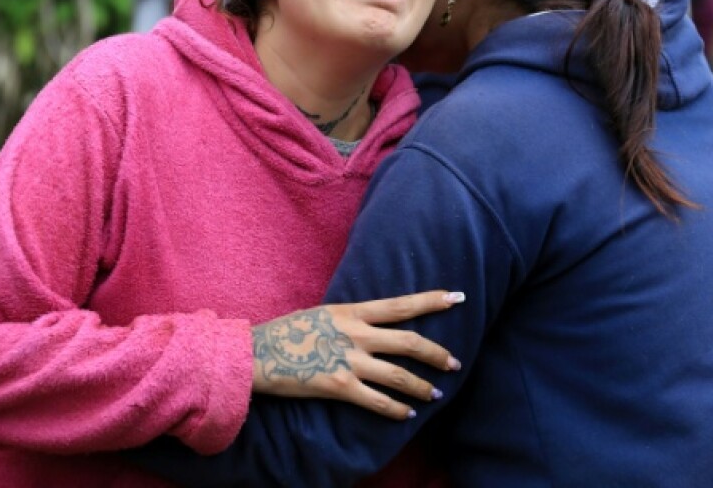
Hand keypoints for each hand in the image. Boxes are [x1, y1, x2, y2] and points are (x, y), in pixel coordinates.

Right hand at [251, 290, 464, 420]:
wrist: (256, 353)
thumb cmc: (286, 332)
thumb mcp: (323, 314)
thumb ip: (350, 318)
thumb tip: (371, 322)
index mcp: (352, 311)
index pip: (401, 305)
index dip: (432, 301)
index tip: (457, 297)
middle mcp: (356, 334)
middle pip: (409, 342)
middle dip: (437, 353)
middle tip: (456, 362)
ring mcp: (349, 361)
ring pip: (398, 375)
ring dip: (422, 386)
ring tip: (436, 393)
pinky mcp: (339, 386)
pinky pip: (377, 401)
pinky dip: (396, 409)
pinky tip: (408, 414)